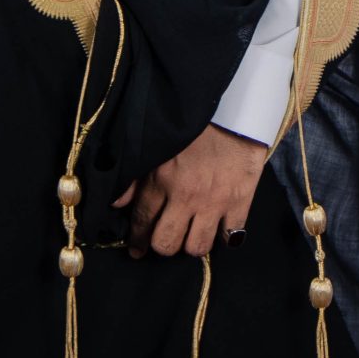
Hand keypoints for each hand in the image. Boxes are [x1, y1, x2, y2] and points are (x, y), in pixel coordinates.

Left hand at [116, 125, 270, 257]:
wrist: (236, 108)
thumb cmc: (196, 124)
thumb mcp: (159, 144)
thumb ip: (136, 176)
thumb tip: (118, 203)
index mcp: (162, 179)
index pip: (143, 221)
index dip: (138, 240)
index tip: (137, 249)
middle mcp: (185, 195)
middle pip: (166, 243)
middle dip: (162, 246)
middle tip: (166, 239)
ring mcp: (214, 201)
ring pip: (196, 247)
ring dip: (191, 244)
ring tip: (192, 234)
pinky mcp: (240, 201)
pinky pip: (231, 237)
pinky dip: (225, 237)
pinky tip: (220, 229)